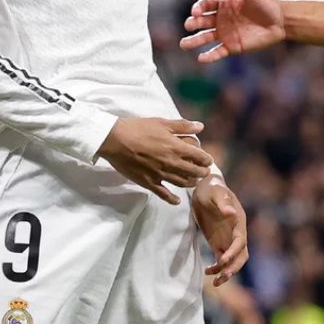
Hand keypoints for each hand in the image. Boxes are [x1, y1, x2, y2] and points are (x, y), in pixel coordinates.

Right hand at [97, 118, 213, 204]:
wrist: (115, 140)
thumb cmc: (139, 128)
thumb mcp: (162, 122)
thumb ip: (183, 126)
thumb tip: (201, 126)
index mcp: (176, 148)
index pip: (199, 157)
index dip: (207, 159)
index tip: (208, 160)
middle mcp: (171, 163)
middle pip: (194, 172)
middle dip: (202, 172)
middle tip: (205, 172)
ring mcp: (160, 175)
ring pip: (182, 183)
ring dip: (191, 183)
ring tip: (195, 181)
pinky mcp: (148, 182)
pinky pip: (163, 194)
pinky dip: (172, 199)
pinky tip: (177, 201)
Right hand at [180, 0, 285, 62]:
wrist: (282, 22)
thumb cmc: (267, 3)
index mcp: (223, 3)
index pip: (205, 5)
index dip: (198, 8)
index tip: (196, 11)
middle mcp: (221, 19)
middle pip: (202, 21)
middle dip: (193, 23)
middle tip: (189, 25)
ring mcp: (226, 33)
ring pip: (205, 37)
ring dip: (193, 41)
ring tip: (183, 44)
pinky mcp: (232, 46)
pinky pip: (217, 52)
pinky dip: (209, 56)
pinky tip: (200, 58)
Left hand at [193, 177, 247, 287]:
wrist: (203, 188)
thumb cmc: (211, 188)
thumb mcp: (216, 192)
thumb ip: (223, 203)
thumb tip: (231, 213)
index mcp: (239, 221)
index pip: (240, 241)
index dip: (233, 252)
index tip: (223, 260)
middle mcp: (236, 232)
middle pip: (241, 255)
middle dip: (233, 268)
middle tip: (221, 277)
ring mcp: (227, 239)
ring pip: (233, 261)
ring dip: (226, 272)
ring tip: (214, 282)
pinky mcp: (218, 243)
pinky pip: (221, 259)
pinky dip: (217, 268)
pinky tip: (207, 272)